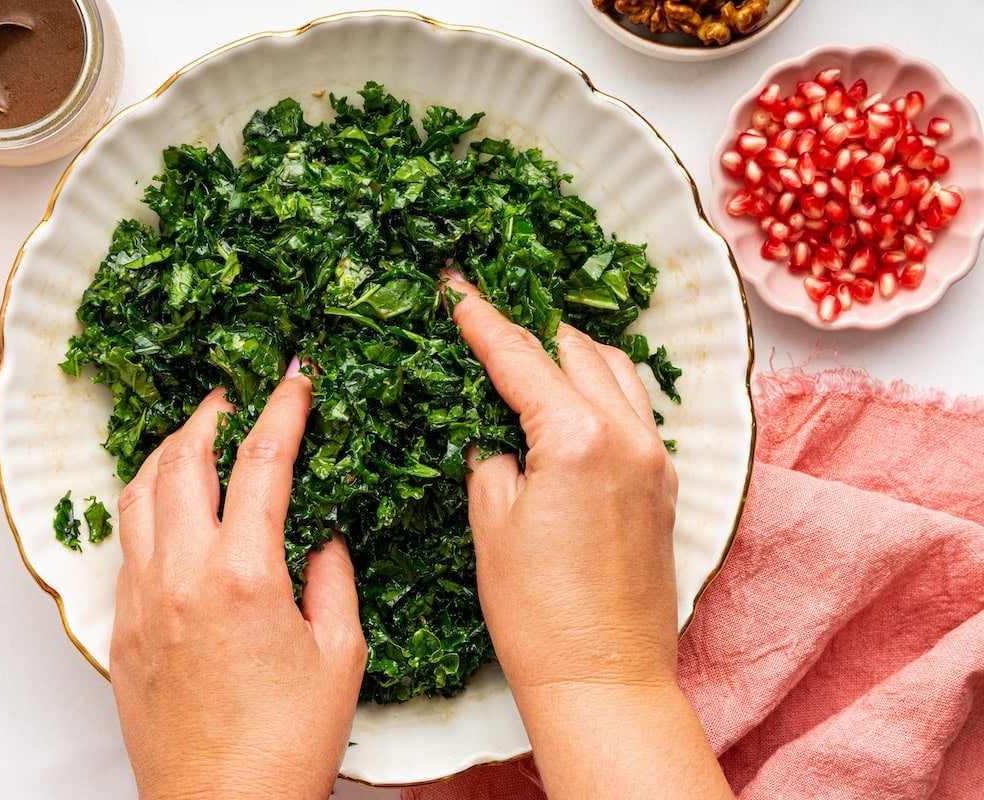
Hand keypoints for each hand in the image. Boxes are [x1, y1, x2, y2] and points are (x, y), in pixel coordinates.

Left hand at [109, 365, 366, 799]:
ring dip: (169, 451)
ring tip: (197, 437)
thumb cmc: (287, 744)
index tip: (294, 379)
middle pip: (183, 459)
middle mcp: (181, 575)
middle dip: (212, 414)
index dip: (282, 409)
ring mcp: (141, 599)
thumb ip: (331, 576)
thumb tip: (320, 532)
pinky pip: (126, 540)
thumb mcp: (340, 653)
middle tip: (236, 395)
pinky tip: (170, 507)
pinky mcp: (120, 626)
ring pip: (140, 492)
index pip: (261, 461)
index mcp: (244, 575)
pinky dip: (147, 502)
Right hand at [446, 273, 678, 692]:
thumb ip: (492, 455)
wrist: (603, 678)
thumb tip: (497, 431)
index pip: (520, 357)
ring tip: (530, 352)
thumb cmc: (537, 613)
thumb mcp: (491, 522)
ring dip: (571, 353)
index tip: (454, 287)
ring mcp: (657, 459)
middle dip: (528, 329)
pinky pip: (637, 409)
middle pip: (574, 349)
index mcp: (577, 437)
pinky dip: (602, 388)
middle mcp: (629, 435)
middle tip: (485, 318)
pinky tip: (573, 398)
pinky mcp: (667, 485)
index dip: (480, 318)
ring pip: (616, 371)